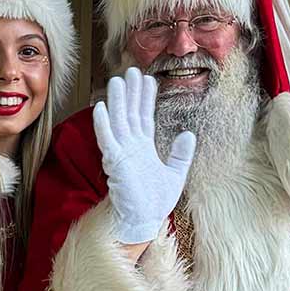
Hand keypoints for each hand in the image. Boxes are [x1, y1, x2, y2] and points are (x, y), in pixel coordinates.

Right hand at [92, 68, 195, 244]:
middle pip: (131, 113)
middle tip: (131, 70)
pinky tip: (100, 107)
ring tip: (117, 80)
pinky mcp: (114, 162)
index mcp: (144, 148)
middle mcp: (131, 147)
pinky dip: (103, 124)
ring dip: (117, 101)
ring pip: (118, 121)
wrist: (143, 220)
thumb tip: (188, 133)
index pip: (145, 117)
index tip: (148, 79)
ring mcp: (121, 153)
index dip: (146, 98)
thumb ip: (181, 154)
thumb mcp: (176, 174)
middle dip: (131, 92)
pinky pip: (107, 139)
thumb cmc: (155, 202)